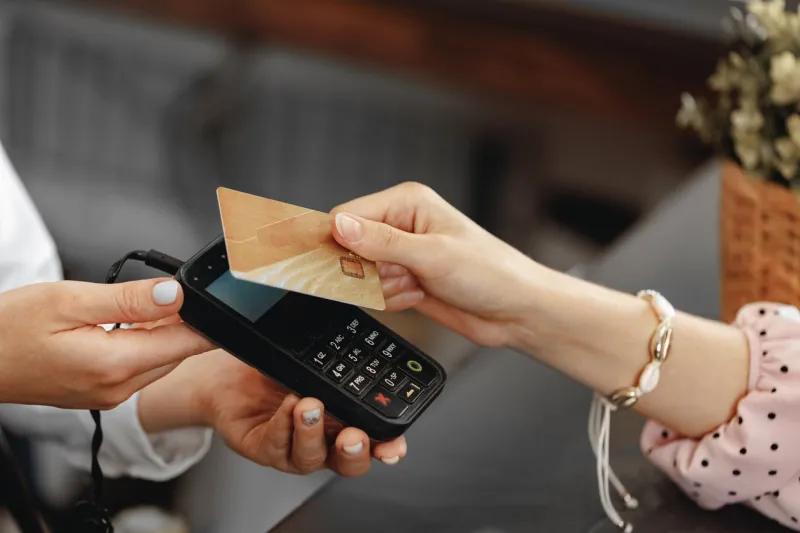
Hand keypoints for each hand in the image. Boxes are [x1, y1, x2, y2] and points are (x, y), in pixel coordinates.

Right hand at [0, 279, 212, 407]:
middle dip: (183, 323)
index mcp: (115, 365)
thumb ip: (130, 300)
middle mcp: (117, 389)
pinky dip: (142, 344)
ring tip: (146, 304)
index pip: (186, 344)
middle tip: (175, 291)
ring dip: (162, 333)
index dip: (205, 319)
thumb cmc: (8, 330)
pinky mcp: (100, 394)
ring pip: (159, 360)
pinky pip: (137, 367)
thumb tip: (177, 295)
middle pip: (177, 353)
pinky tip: (128, 324)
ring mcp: (108, 396)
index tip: (217, 299)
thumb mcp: (70, 300)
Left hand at [138, 350, 406, 476]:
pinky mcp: (262, 447)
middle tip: (355, 435)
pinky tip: (287, 404)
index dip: (388, 445)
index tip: (395, 444)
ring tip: (309, 406)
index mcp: (343, 418)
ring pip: (311, 458)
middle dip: (356, 451)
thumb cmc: (273, 367)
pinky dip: (283, 425)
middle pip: (348, 462)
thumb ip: (343, 350)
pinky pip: (275, 445)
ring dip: (313, 434)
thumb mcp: (314, 355)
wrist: (227, 372)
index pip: (374, 438)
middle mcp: (321, 438)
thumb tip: (374, 323)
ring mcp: (291, 446)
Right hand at [330, 182, 538, 346]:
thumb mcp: (433, 255)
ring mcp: (402, 254)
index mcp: (407, 202)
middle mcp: (401, 224)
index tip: (342, 265)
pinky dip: (392, 300)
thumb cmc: (491, 272)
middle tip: (399, 274)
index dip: (339, 241)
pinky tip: (419, 294)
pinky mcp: (404, 279)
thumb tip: (340, 226)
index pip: (348, 215)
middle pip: (349, 247)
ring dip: (383, 287)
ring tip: (417, 283)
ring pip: (360, 274)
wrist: (515, 310)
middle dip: (368, 269)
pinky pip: (375, 293)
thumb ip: (383, 242)